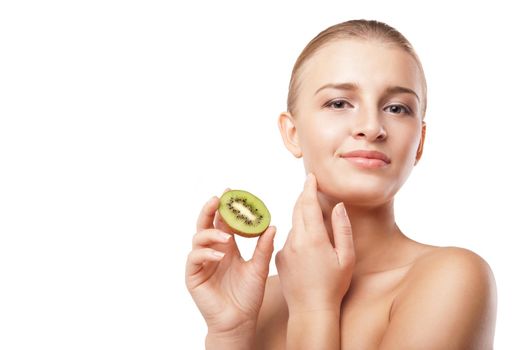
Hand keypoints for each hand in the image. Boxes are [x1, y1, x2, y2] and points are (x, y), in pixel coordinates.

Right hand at [185, 192, 276, 336]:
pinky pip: (195, 258)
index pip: (223, 222)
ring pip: (198, 238)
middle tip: (218, 199)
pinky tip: (219, 254)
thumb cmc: (249, 296)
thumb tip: (272, 226)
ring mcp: (202, 263)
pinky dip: (206, 253)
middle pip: (205, 225)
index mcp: (227, 247)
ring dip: (211, 233)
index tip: (231, 192)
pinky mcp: (194, 276)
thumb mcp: (259, 268)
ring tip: (227, 237)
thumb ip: (263, 248)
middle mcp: (212, 251)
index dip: (226, 207)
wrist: (241, 321)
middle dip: (209, 210)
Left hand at [275, 173, 354, 313]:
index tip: (310, 176)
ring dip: (302, 219)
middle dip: (303, 197)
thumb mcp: (346, 257)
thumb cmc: (334, 285)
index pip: (307, 203)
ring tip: (314, 222)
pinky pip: (289, 240)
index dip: (309, 187)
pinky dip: (298, 236)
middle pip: (297, 209)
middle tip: (310, 187)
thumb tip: (337, 206)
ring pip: (294, 225)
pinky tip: (307, 249)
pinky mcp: (278, 258)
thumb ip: (342, 228)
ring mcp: (284, 249)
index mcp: (313, 238)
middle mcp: (295, 240)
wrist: (311, 310)